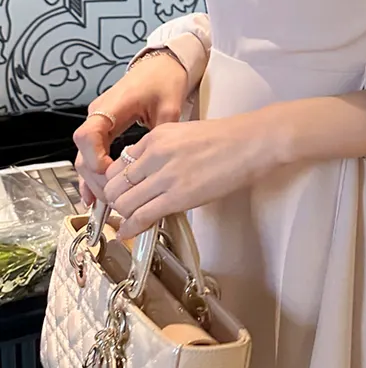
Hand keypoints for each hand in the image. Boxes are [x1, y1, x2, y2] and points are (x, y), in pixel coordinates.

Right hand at [73, 52, 190, 206]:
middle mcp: (99, 115)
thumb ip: (162, 135)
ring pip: (85, 159)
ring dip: (94, 182)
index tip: (111, 176)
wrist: (159, 66)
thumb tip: (159, 163)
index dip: (95, 159)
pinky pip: (91, 157)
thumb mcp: (169, 107)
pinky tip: (94, 198)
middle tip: (115, 200)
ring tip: (109, 205)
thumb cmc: (162, 81)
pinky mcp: (103, 131)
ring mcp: (98, 123)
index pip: (89, 135)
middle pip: (84, 154)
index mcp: (111, 107)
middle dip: (97, 180)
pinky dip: (92, 177)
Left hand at [103, 113, 283, 238]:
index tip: (120, 193)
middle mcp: (153, 155)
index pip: (117, 164)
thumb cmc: (226, 140)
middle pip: (114, 184)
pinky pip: (142, 215)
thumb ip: (160, 150)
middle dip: (114, 201)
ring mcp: (164, 176)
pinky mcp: (177, 196)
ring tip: (129, 222)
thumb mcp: (182, 134)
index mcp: (154, 138)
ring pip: (123, 202)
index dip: (114, 183)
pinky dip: (131, 228)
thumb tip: (146, 170)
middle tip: (122, 210)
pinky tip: (129, 233)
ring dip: (123, 215)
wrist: (250, 143)